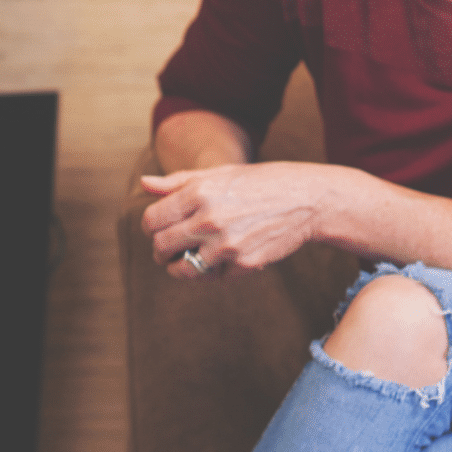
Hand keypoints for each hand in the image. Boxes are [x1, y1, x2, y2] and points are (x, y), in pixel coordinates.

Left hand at [140, 161, 325, 277]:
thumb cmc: (259, 182)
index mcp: (198, 193)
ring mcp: (227, 244)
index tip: (156, 230)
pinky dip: (217, 272)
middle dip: (160, 251)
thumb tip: (144, 184)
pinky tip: (223, 259)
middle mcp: (209, 220)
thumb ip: (177, 182)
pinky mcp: (245, 264)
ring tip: (184, 262)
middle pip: (162, 246)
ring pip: (184, 269)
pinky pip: (217, 277)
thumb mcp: (218, 174)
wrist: (308, 199)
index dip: (150, 228)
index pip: (151, 221)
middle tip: (166, 251)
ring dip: (180, 268)